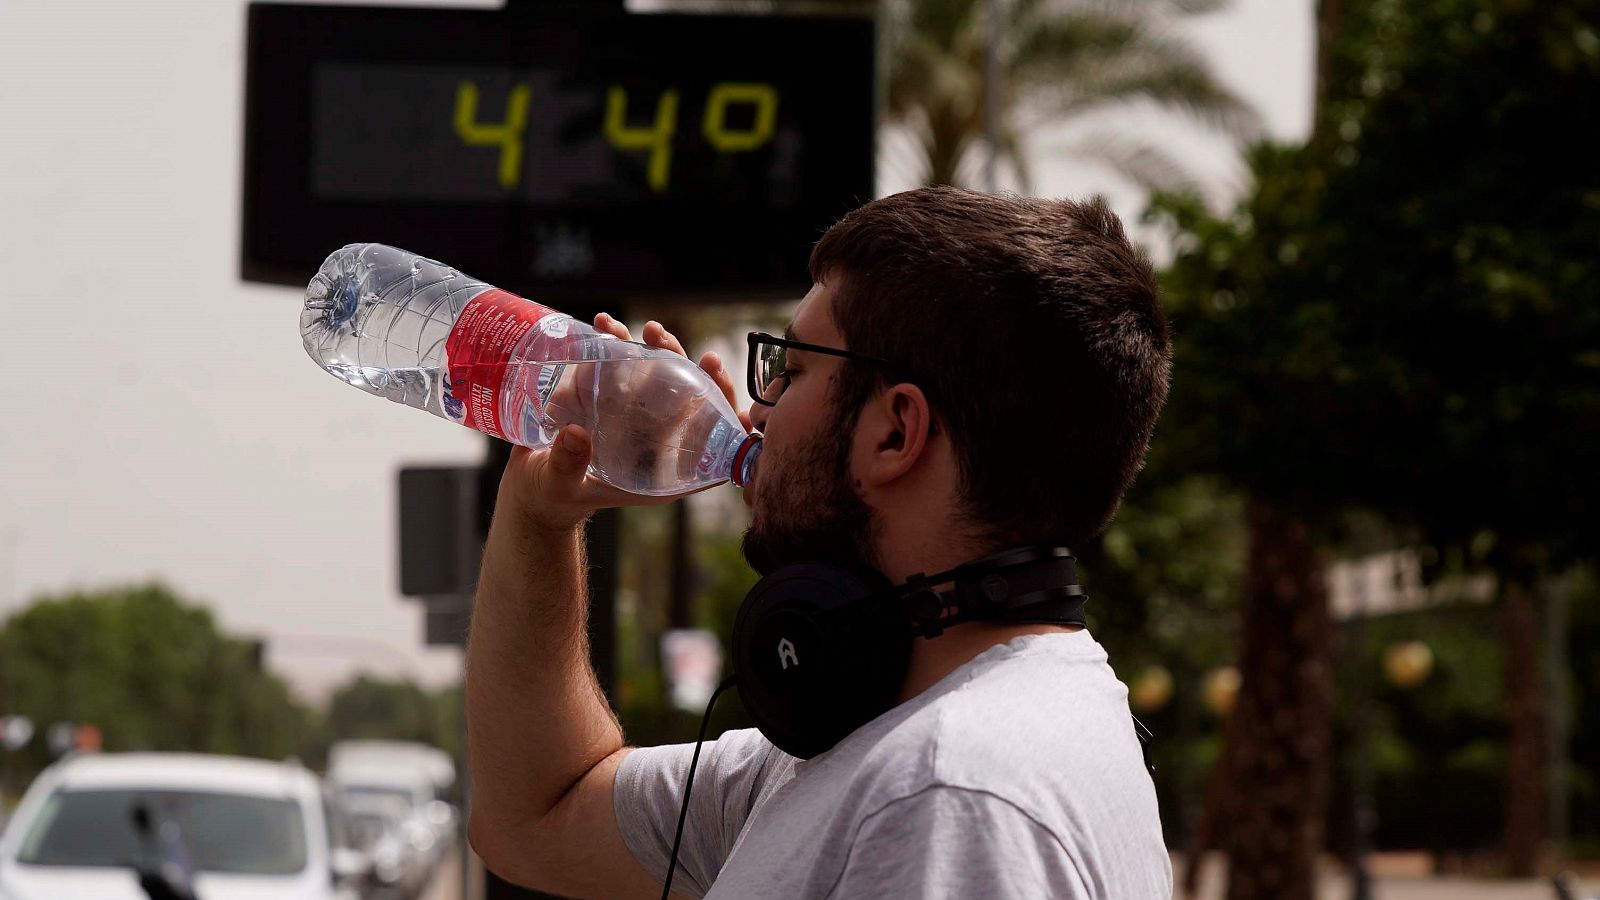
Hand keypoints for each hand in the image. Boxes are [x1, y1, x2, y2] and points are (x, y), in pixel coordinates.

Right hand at [498, 314, 749, 534]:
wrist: (527, 487)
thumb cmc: (550, 497)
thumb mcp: (560, 486)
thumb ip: (568, 465)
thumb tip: (576, 434)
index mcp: (659, 472)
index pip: (709, 445)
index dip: (725, 415)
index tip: (719, 381)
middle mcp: (655, 442)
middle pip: (691, 402)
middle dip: (690, 367)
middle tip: (667, 342)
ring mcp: (634, 418)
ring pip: (663, 379)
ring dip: (660, 348)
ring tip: (646, 329)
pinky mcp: (609, 399)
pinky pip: (624, 367)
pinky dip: (618, 342)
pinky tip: (604, 324)